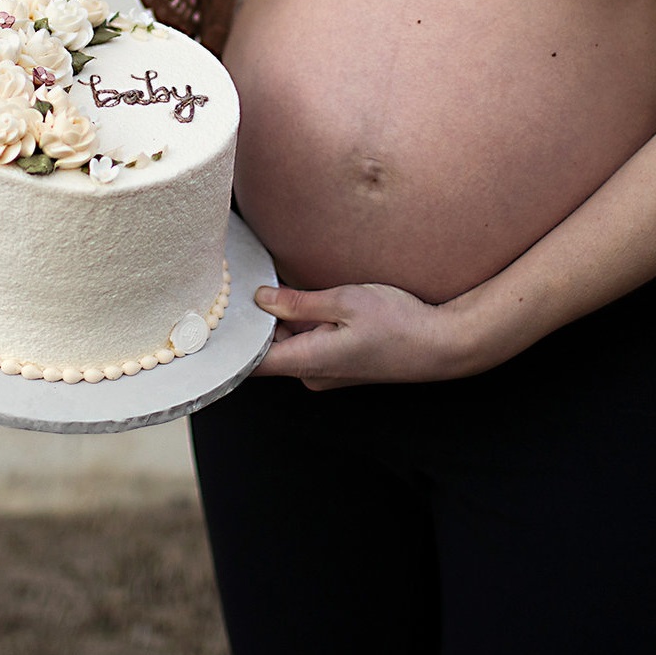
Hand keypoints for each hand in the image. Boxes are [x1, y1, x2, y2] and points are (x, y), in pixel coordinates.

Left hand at [250, 282, 476, 389]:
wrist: (441, 345)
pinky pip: (310, 343)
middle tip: (248, 280)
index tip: (214, 317)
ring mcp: (327, 372)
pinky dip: (304, 323)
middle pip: (269, 348)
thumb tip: (261, 299)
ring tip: (279, 283)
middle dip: (260, 319)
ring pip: (290, 344)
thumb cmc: (398, 323)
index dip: (230, 342)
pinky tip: (308, 299)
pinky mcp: (340, 364)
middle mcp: (312, 374)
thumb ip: (299, 302)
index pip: (251, 362)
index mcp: (308, 362)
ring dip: (285, 319)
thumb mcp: (345, 301)